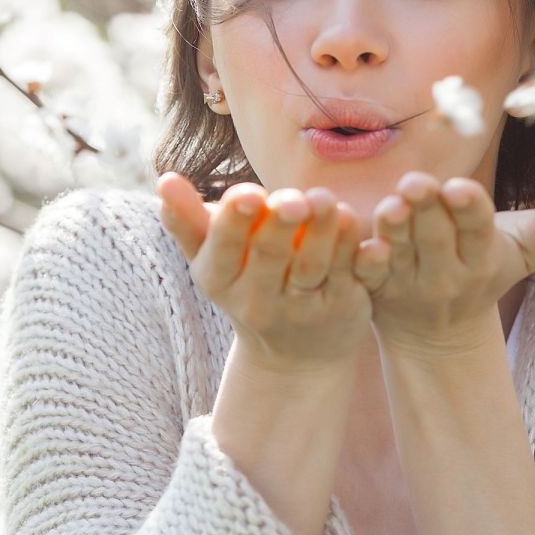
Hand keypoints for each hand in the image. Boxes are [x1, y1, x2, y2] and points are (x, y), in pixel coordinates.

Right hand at [156, 172, 385, 373]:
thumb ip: (188, 221)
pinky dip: (360, 258)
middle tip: (294, 198)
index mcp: (221, 279)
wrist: (293, 354)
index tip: (247, 195)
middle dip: (281, 226)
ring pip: (314, 268)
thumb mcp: (212, 260)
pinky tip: (370, 238)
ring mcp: (305, 306)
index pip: (224, 251)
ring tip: (329, 202)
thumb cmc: (247, 284)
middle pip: (271, 258)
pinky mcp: (344, 307)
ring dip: (323, 235)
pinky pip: (353, 279)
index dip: (234, 225)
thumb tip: (164, 180)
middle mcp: (260, 299)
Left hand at [363, 166, 534, 354]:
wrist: (442, 332)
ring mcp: (410, 282)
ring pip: (401, 253)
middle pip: (435, 236)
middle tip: (416, 183)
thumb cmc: (490, 270)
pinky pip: (369, 276)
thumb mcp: (530, 250)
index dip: (468, 208)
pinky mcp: (377, 289)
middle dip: (427, 208)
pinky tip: (362, 244)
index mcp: (484, 254)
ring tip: (392, 206)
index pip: (478, 228)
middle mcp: (447, 271)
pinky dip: (365, 262)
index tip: (458, 187)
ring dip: (394, 230)